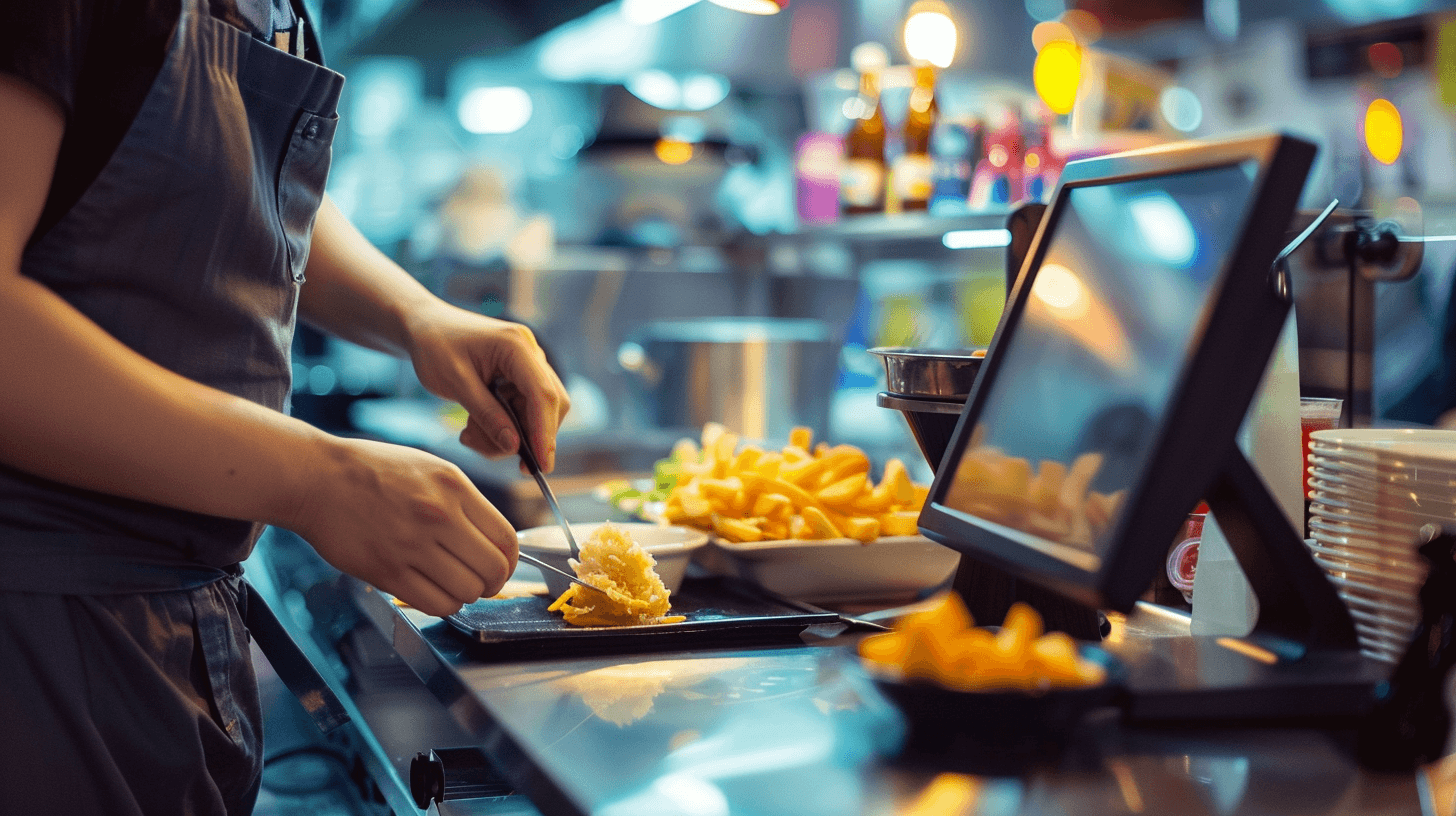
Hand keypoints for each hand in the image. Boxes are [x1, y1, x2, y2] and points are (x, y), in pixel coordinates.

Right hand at [287, 436, 517, 617]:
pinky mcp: (387, 571)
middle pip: (493, 570)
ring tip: (452, 584)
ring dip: (466, 595)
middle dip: (494, 583)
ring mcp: (412, 546)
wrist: (317, 479)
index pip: (506, 539)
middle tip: (481, 583)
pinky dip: (443, 605)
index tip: (502, 567)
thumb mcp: (430, 468)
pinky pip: (435, 604)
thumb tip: (493, 540)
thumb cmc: (373, 472)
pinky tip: (433, 592)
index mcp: (454, 487)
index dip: (510, 561)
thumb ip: (465, 500)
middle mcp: (438, 516)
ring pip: (467, 591)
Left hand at [404, 303, 569, 471]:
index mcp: (517, 346)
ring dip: (509, 433)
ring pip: (536, 412)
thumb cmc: (434, 347)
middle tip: (495, 454)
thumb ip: (486, 414)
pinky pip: (522, 409)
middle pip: (549, 405)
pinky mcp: (520, 376)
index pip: (543, 394)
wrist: (424, 326)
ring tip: (470, 435)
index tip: (543, 465)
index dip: (545, 432)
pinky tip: (474, 426)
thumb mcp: (455, 383)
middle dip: (527, 436)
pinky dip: (502, 425)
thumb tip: (514, 447)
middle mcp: (531, 353)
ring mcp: (528, 365)